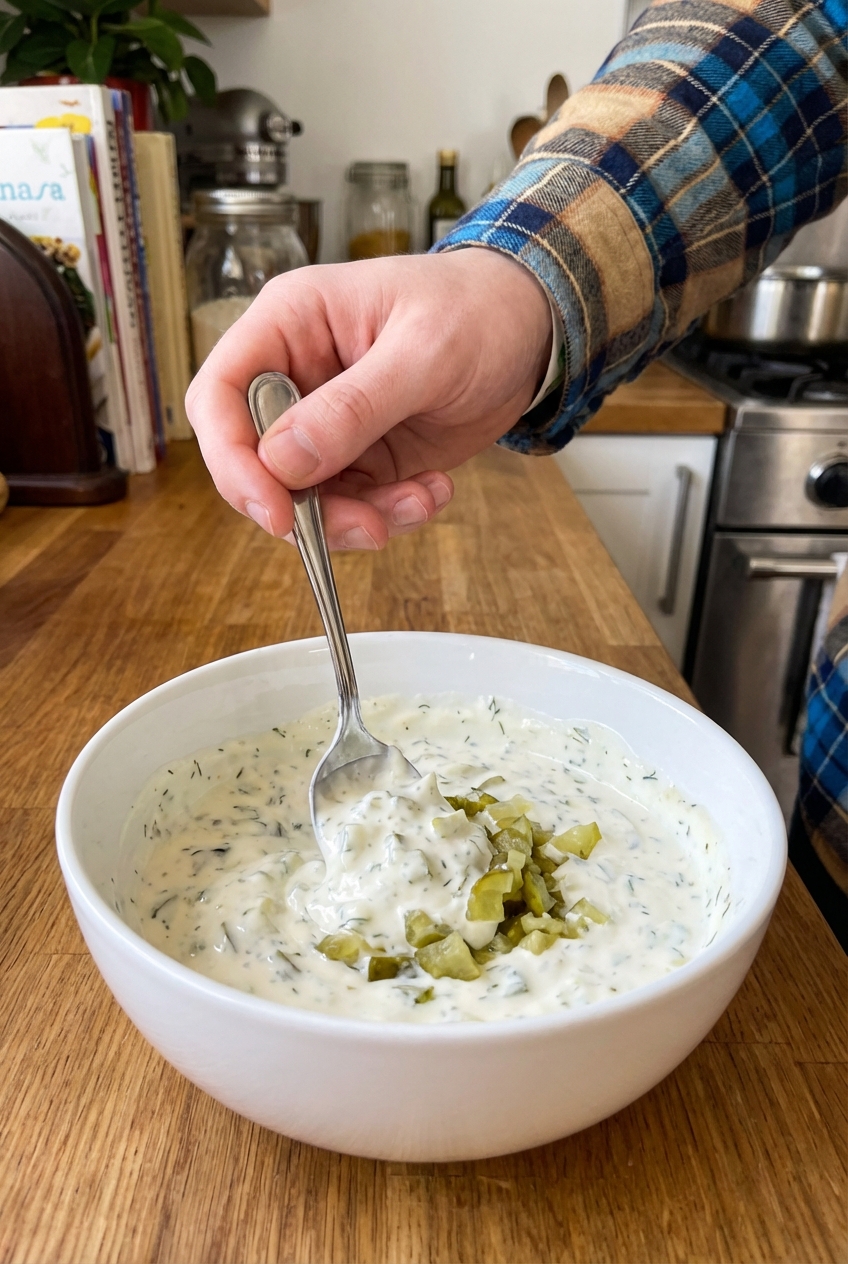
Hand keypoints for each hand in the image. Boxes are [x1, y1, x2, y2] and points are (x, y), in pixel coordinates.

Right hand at [185, 248, 551, 548]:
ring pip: (303, 498)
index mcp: (289, 325)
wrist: (532, 329)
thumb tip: (283, 461)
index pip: (219, 397)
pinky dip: (390, 514)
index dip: (231, 460)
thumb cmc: (477, 310)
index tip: (275, 511)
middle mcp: (296, 377)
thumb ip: (354, 407)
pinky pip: (351, 506)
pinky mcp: (361, 457)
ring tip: (421, 500)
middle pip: (254, 462)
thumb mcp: (423, 352)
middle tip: (366, 526)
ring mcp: (326, 423)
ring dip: (357, 519)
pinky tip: (435, 491)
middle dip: (304, 507)